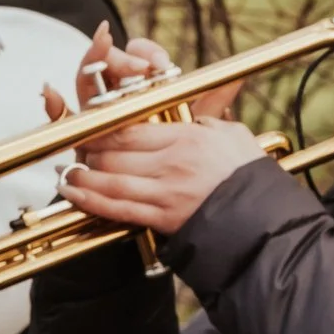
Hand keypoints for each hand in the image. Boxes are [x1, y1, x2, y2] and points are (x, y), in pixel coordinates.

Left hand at [56, 26, 273, 237]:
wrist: (265, 220)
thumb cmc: (252, 178)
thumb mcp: (233, 137)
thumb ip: (208, 121)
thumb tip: (194, 113)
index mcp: (187, 137)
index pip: (130, 127)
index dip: (101, 128)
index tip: (88, 128)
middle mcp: (172, 162)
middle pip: (113, 152)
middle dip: (89, 152)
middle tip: (76, 152)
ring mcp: (166, 192)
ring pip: (110, 179)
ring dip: (82, 177)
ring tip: (68, 175)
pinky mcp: (164, 218)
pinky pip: (118, 209)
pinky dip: (90, 201)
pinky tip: (75, 194)